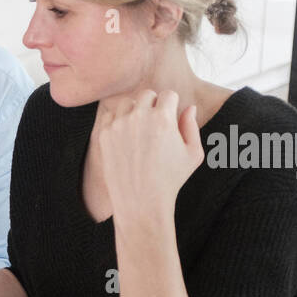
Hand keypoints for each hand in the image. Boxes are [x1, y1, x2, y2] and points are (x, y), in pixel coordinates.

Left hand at [93, 90, 201, 226]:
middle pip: (147, 95)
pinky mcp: (104, 135)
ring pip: (127, 103)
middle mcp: (139, 117)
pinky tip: (125, 136)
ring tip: (139, 130)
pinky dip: (117, 121)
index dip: (171, 106)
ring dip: (134, 111)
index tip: (170, 119)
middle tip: (154, 124)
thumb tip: (189, 107)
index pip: (168, 95)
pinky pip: (111, 116)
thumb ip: (191, 126)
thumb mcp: (192, 154)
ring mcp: (119, 125)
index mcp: (163, 118)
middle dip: (153, 105)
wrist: (140, 201)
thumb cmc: (170, 179)